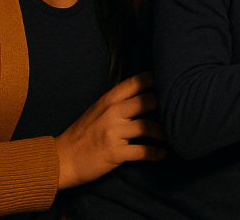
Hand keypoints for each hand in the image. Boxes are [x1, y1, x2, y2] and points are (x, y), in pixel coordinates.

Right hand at [54, 71, 165, 188]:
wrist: (61, 160)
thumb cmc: (83, 134)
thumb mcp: (98, 110)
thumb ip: (118, 101)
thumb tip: (146, 92)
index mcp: (108, 100)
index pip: (136, 82)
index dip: (156, 79)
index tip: (173, 81)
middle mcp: (112, 112)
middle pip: (147, 101)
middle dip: (166, 105)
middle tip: (178, 111)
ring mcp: (113, 132)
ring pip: (148, 126)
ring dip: (164, 133)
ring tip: (172, 136)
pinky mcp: (114, 153)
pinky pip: (142, 151)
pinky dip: (155, 153)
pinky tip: (161, 154)